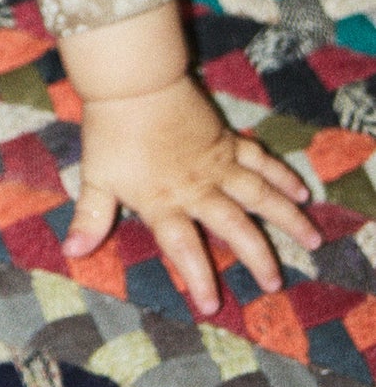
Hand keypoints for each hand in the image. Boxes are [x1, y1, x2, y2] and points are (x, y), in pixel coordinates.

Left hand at [64, 71, 318, 317]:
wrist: (133, 81)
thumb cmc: (109, 130)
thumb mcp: (96, 177)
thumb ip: (91, 217)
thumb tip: (74, 251)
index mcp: (164, 201)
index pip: (184, 248)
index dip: (198, 277)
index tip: (211, 305)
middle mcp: (197, 187)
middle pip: (234, 227)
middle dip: (257, 257)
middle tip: (276, 283)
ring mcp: (217, 163)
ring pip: (260, 195)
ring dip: (286, 219)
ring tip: (312, 241)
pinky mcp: (226, 141)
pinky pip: (260, 161)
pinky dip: (281, 176)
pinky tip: (300, 192)